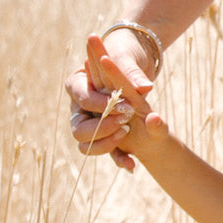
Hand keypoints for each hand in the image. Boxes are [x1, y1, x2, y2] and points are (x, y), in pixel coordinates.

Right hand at [81, 37, 171, 160]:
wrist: (135, 70)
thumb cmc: (127, 56)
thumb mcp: (129, 59)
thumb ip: (134, 72)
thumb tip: (145, 87)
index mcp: (77, 84)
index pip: (81, 97)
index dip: (101, 104)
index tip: (124, 106)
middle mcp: (79, 108)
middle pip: (78, 128)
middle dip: (102, 127)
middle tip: (124, 123)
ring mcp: (90, 124)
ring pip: (86, 146)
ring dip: (106, 145)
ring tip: (125, 135)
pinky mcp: (105, 136)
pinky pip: (106, 152)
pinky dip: (119, 159)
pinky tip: (132, 165)